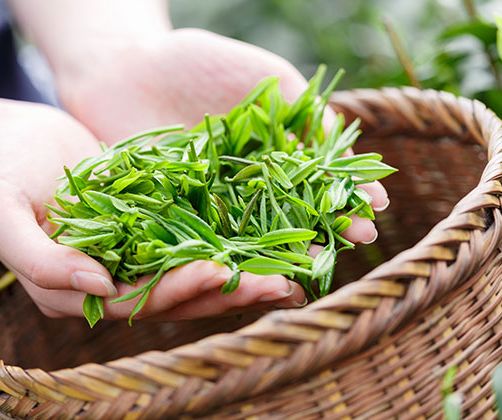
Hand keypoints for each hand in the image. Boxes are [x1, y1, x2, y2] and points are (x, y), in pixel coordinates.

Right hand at [0, 101, 305, 319]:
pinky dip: (229, 245)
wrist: (12, 138)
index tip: (224, 272)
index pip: (135, 300)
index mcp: (73, 290)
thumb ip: (37, 258)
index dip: (179, 289)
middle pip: (176, 296)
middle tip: (283, 285)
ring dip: (241, 277)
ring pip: (192, 275)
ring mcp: (132, 257)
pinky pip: (193, 242)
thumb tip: (99, 288)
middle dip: (228, 291)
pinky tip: (268, 244)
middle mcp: (110, 282)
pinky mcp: (149, 229)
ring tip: (292, 276)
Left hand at [57, 29, 387, 245]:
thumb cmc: (196, 64)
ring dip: (284, 254)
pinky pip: (199, 245)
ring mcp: (209, 210)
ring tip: (315, 266)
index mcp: (271, 161)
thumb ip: (302, 110)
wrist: (124, 67)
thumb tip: (345, 146)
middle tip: (360, 239)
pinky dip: (225, 262)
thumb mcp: (262, 76)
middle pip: (292, 216)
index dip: (347, 194)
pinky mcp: (169, 222)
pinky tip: (250, 273)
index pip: (317, 184)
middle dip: (328, 229)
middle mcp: (246, 192)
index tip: (377, 207)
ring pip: (251, 240)